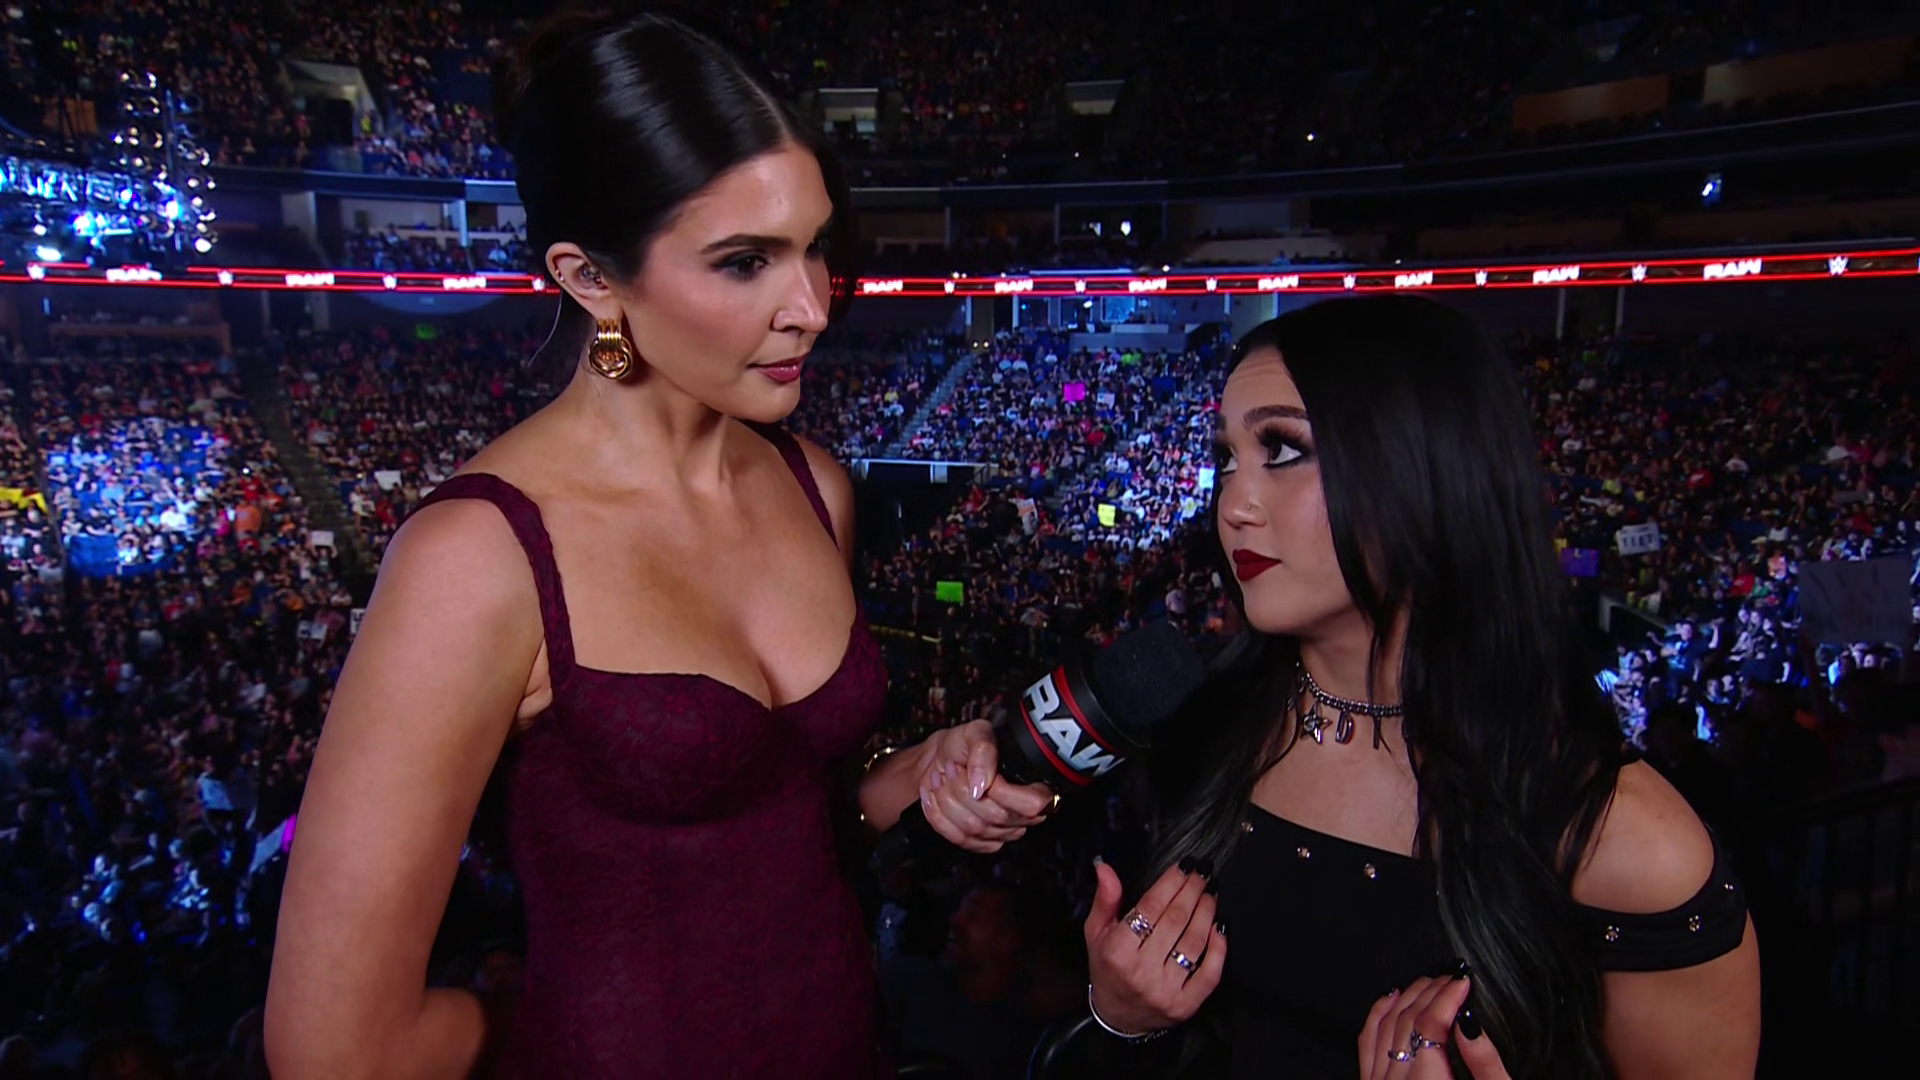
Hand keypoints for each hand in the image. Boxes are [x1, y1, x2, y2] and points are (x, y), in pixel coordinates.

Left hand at [914, 720, 1053, 853]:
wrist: (939, 759)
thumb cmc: (962, 746)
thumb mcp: (974, 733)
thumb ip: (983, 750)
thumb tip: (982, 783)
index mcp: (1032, 783)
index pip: (1032, 804)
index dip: (1003, 793)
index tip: (976, 776)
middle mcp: (1020, 812)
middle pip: (996, 817)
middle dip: (964, 790)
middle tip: (952, 769)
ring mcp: (1000, 831)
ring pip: (974, 828)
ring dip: (948, 800)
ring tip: (941, 779)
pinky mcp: (977, 842)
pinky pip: (957, 837)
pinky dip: (937, 814)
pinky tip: (934, 797)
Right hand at [1085, 857, 1225, 1035]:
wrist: (1118, 1017)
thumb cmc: (1107, 968)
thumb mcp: (1096, 933)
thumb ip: (1105, 900)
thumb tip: (1106, 869)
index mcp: (1117, 951)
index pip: (1150, 908)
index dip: (1171, 883)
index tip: (1184, 866)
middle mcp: (1142, 971)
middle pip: (1175, 920)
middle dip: (1192, 891)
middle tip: (1202, 874)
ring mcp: (1166, 990)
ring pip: (1194, 942)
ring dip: (1206, 912)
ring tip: (1209, 894)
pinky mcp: (1186, 1005)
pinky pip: (1210, 973)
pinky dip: (1218, 948)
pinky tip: (1219, 927)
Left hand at [1360, 974, 1508, 1079]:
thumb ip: (1482, 1063)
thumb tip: (1470, 1024)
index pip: (1430, 1025)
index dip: (1447, 998)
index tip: (1463, 982)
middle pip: (1407, 1021)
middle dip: (1431, 993)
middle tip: (1451, 977)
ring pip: (1386, 1026)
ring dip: (1408, 998)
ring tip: (1430, 981)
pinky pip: (1367, 1042)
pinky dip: (1378, 1015)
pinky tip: (1391, 997)